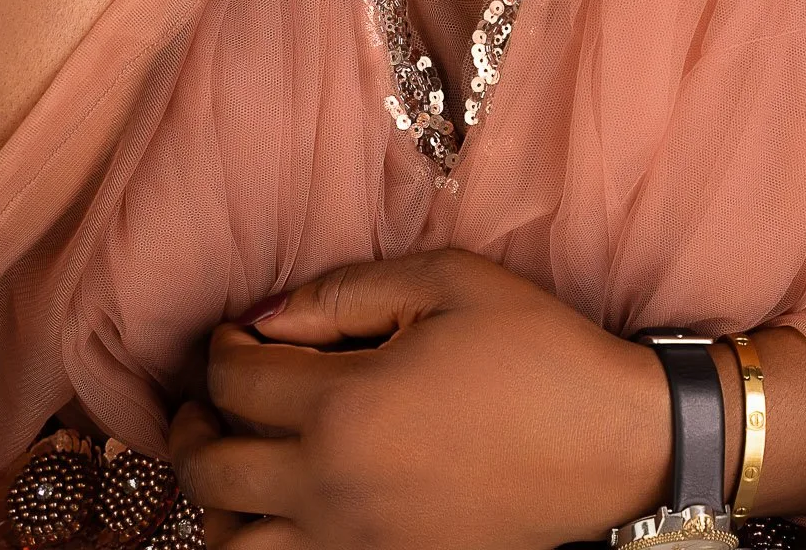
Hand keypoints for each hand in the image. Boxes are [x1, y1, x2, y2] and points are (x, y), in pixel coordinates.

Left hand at [168, 248, 671, 549]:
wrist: (613, 443)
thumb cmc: (535, 350)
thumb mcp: (444, 282)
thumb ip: (342, 291)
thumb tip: (264, 319)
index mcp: (346, 407)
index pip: (233, 382)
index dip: (220, 347)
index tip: (238, 332)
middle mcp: (335, 489)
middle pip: (211, 474)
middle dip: (192, 427)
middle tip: (209, 398)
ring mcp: (360, 546)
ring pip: (234, 549)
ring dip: (217, 504)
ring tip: (240, 460)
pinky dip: (266, 546)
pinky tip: (287, 508)